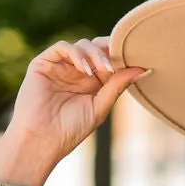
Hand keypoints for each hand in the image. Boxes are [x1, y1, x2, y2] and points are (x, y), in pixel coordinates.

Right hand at [0, 36, 150, 185]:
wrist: (42, 140)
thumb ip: (117, 86)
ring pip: (82, 44)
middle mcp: (76, 71)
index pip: (109, 60)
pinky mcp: (44, 63)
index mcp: (91, 82)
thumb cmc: (70, 130)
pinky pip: (62, 47)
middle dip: (109, 52)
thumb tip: (143, 69)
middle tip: (116, 64)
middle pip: (97, 48)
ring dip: (95, 54)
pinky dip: (76, 53)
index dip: (120, 57)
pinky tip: (85, 69)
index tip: (136, 60)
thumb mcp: (100, 107)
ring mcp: (60, 66)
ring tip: (102, 70)